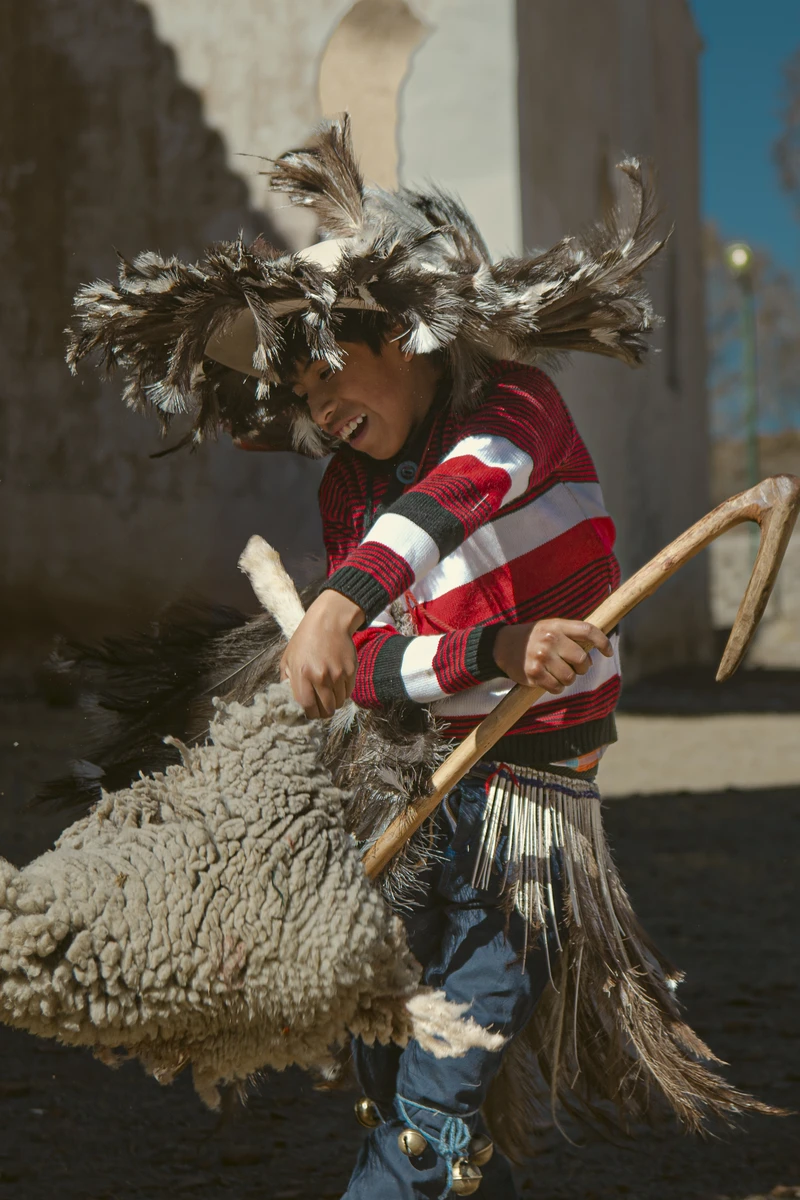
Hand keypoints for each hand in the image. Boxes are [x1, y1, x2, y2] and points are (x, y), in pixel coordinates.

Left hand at [280, 591, 364, 717]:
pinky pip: (348, 693)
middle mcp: (320, 676)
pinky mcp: (351, 671)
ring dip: (333, 702)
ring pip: (339, 704)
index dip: (309, 714)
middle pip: (326, 710)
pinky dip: (343, 693)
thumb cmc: (305, 640)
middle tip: (320, 705)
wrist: (329, 621)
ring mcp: (338, 674)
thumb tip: (289, 702)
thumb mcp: (287, 658)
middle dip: (322, 712)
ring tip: (328, 692)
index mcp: (302, 674)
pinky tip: (337, 683)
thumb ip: (286, 682)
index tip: (309, 712)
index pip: (307, 707)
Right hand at [493, 619, 612, 694]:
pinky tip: (549, 680)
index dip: (603, 642)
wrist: (503, 645)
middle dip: (582, 668)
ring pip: (570, 677)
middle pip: (582, 660)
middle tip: (575, 668)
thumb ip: (571, 634)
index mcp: (557, 625)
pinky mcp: (533, 674)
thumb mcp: (551, 627)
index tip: (608, 653)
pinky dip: (557, 687)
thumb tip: (597, 649)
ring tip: (558, 673)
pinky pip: (556, 687)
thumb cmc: (535, 637)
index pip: (588, 630)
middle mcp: (550, 639)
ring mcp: (541, 657)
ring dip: (568, 679)